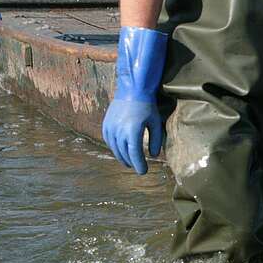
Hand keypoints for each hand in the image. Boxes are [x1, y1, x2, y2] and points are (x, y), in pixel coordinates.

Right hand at [102, 26, 167, 173]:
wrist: (132, 90)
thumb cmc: (148, 106)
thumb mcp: (156, 122)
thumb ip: (155, 139)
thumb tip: (154, 155)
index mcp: (133, 132)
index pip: (135, 155)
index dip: (139, 165)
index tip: (143, 172)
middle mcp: (119, 132)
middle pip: (124, 154)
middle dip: (131, 162)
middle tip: (138, 167)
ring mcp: (110, 129)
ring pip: (115, 149)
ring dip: (122, 157)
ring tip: (129, 161)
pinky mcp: (106, 125)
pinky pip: (109, 142)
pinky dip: (115, 148)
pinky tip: (121, 150)